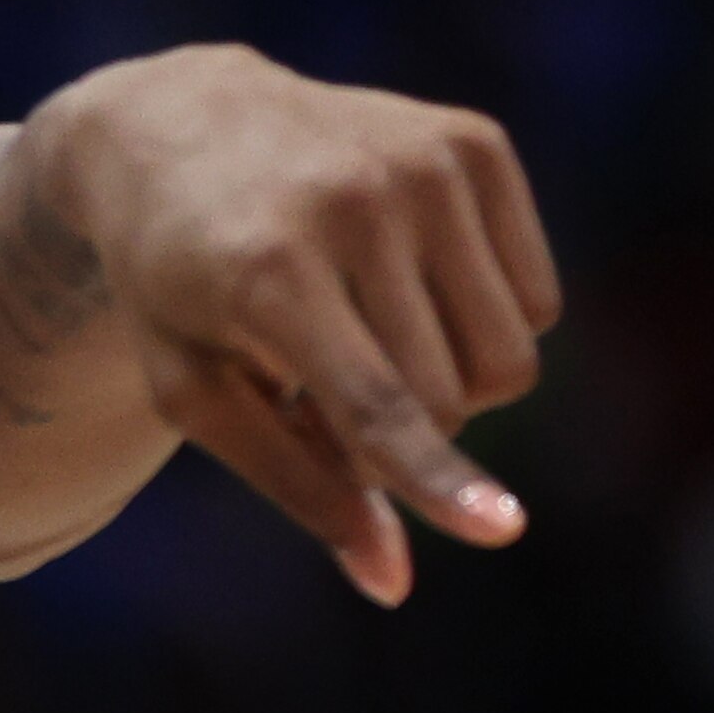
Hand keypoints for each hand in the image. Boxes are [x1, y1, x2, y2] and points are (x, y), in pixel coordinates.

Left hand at [20, 46, 561, 605]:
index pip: (374, 402)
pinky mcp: (475, 144)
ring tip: (360, 334)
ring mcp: (424, 163)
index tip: (502, 529)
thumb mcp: (196, 389)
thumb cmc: (176, 284)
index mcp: (269, 272)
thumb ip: (295, 485)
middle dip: (399, 434)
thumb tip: (393, 585)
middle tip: (317, 390)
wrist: (174, 127)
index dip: (433, 478)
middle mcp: (355, 203)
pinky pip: (540, 300)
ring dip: (450, 383)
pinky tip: (404, 281)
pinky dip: (482, 319)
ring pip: (511, 358)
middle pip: (450, 401)